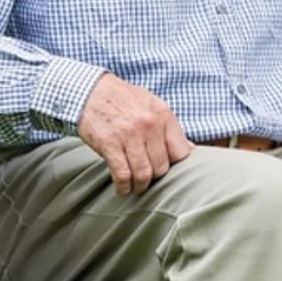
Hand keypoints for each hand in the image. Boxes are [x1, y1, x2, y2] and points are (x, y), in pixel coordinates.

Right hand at [77, 73, 192, 195]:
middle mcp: (149, 124)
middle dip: (155, 178)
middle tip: (148, 179)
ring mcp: (129, 135)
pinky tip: (122, 188)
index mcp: (163, 114)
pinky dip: (123, 187)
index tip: (165, 168)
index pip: (181, 152)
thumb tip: (191, 149)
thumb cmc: (123, 100)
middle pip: (162, 167)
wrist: (89, 91)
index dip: (175, 165)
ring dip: (140, 186)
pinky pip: (122, 175)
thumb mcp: (152, 105)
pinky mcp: (109, 144)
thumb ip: (170, 128)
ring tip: (136, 186)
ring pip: (144, 174)